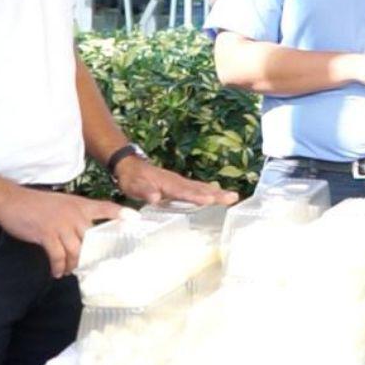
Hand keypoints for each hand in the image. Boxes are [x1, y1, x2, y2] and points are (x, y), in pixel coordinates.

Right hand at [0, 187, 122, 277]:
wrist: (12, 201)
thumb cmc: (37, 204)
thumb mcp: (63, 204)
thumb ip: (76, 215)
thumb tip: (84, 234)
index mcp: (80, 205)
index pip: (105, 207)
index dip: (121, 213)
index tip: (136, 219)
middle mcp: (74, 214)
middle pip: (91, 238)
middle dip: (91, 255)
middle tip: (90, 266)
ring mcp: (61, 224)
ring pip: (76, 250)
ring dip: (73, 264)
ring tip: (69, 270)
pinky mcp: (46, 234)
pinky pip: (58, 256)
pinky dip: (58, 267)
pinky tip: (56, 272)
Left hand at [114, 156, 239, 207]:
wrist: (131, 165)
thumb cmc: (133, 178)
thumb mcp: (134, 185)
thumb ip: (144, 191)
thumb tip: (154, 197)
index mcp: (168, 184)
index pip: (185, 191)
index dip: (197, 196)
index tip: (210, 199)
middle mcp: (178, 182)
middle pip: (200, 188)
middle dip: (217, 194)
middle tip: (233, 198)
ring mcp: (181, 183)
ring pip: (202, 187)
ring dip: (218, 193)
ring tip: (233, 197)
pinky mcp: (181, 186)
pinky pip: (199, 189)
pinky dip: (211, 192)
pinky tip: (218, 197)